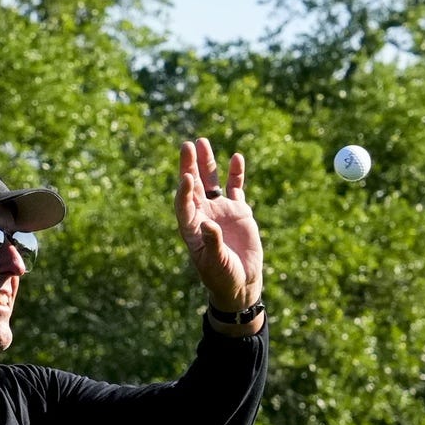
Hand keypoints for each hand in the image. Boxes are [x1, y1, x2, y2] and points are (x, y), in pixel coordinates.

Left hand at [175, 138, 262, 314]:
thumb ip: (212, 243)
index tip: (186, 178)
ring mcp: (220, 211)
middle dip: (189, 166)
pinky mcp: (238, 211)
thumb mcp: (216, 262)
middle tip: (186, 145)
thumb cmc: (222, 276)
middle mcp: (203, 216)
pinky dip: (235, 174)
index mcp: (191, 229)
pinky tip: (235, 158)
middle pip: (194, 186)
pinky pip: (235, 188)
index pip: (184, 205)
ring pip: (212, 182)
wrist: (240, 282)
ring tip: (202, 142)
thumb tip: (207, 225)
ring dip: (207, 164)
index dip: (184, 191)